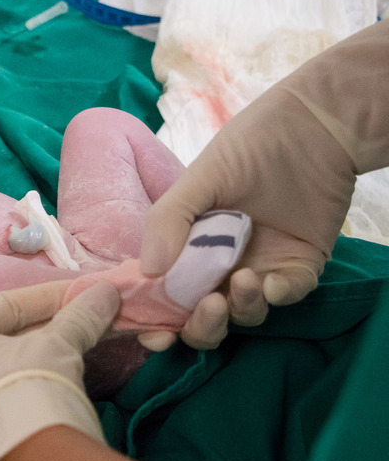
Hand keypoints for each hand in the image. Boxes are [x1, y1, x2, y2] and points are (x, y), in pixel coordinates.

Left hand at [0, 281, 119, 460]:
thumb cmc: (30, 388)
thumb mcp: (57, 345)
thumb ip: (79, 316)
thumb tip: (106, 291)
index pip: (3, 307)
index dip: (46, 296)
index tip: (80, 294)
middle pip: (6, 343)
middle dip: (50, 331)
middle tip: (88, 322)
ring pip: (8, 380)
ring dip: (46, 364)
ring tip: (85, 354)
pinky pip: (11, 413)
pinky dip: (38, 398)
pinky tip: (66, 394)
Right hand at [141, 86, 356, 347]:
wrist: (313, 126)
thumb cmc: (248, 146)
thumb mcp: (198, 178)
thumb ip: (168, 220)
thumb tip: (147, 272)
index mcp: (185, 247)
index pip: (164, 294)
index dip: (155, 319)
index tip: (152, 333)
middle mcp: (219, 265)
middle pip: (202, 317)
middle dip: (199, 326)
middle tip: (204, 310)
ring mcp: (259, 268)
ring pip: (243, 314)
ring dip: (238, 309)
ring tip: (241, 282)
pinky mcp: (299, 268)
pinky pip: (285, 297)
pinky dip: (274, 297)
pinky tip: (268, 283)